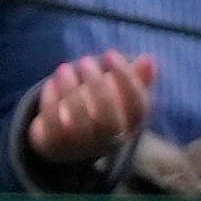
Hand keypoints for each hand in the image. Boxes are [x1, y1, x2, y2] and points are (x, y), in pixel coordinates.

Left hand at [25, 50, 158, 166]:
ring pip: (78, 124)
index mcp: (128, 125)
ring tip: (65, 68)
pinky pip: (53, 126)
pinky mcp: (54, 146)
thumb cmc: (98, 107)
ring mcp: (80, 146)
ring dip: (70, 90)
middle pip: (109, 120)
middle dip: (97, 87)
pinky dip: (51, 101)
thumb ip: (135, 78)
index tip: (111, 54)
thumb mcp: (118, 93)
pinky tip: (52, 84)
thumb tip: (149, 60)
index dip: (127, 79)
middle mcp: (107, 141)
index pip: (138, 107)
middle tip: (86, 61)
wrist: (64, 140)